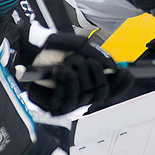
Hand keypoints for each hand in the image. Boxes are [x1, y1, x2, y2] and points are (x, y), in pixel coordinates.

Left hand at [8, 22, 132, 115]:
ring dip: (77, 70)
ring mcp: (70, 103)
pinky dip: (66, 76)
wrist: (29, 51)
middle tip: (79, 58)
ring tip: (65, 63)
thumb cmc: (53, 50)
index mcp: (90, 82)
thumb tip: (113, 66)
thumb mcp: (79, 46)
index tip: (126, 72)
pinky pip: (71, 95)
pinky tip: (57, 70)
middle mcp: (82, 95)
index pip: (113, 89)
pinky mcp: (56, 108)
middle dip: (93, 69)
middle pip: (102, 91)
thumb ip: (97, 55)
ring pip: (88, 93)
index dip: (121, 84)